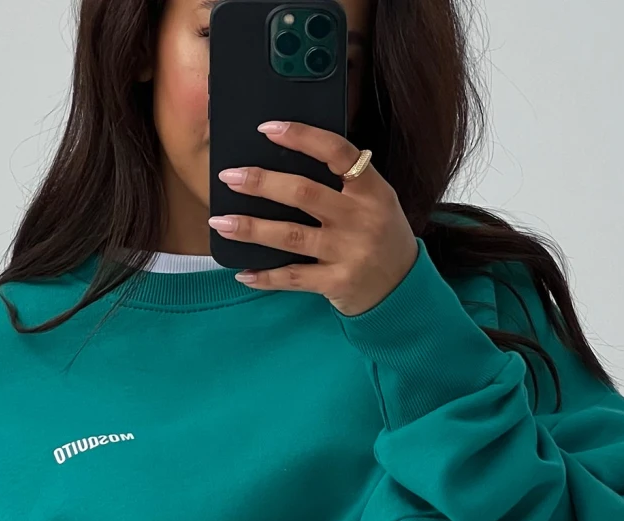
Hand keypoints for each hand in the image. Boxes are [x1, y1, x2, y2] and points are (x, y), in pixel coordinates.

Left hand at [208, 121, 418, 317]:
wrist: (403, 289)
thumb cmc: (381, 238)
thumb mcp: (375, 202)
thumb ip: (343, 183)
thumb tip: (286, 162)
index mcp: (371, 189)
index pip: (336, 152)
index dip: (301, 136)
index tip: (267, 129)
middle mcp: (360, 218)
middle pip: (303, 193)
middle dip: (262, 182)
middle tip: (229, 176)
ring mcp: (349, 252)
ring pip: (291, 235)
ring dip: (251, 228)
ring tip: (220, 222)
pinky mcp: (337, 283)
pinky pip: (294, 277)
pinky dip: (265, 276)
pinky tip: (243, 272)